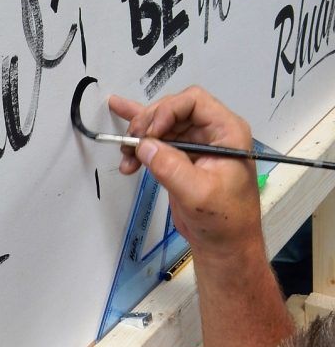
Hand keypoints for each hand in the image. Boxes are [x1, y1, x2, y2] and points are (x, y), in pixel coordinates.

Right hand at [108, 87, 262, 258]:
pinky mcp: (181, 158)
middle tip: (132, 143)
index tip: (150, 134)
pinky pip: (158, 138)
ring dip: (140, 136)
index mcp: (226, 133)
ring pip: (161, 124)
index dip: (167, 111)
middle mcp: (211, 133)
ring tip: (125, 152)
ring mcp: (195, 144)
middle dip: (148, 123)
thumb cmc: (225, 220)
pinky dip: (139, 135)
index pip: (193, 102)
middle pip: (173, 110)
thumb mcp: (198, 193)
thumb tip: (145, 145)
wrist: (224, 244)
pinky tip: (119, 116)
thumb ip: (171, 167)